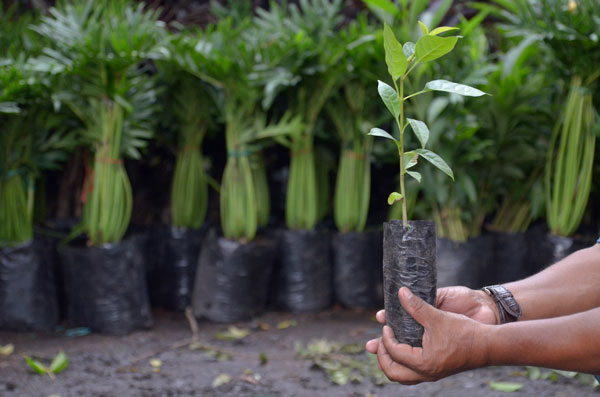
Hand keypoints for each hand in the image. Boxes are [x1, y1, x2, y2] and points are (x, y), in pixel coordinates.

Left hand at [366, 287, 489, 383]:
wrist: (488, 345)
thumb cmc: (464, 331)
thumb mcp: (437, 316)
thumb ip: (416, 306)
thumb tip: (401, 292)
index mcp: (423, 362)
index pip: (394, 352)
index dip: (386, 337)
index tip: (386, 325)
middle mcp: (426, 373)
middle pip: (392, 372)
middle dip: (382, 356)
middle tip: (379, 340)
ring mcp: (431, 375)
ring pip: (402, 377)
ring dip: (390, 363)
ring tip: (386, 347)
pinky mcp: (437, 372)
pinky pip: (412, 375)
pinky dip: (402, 365)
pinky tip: (403, 350)